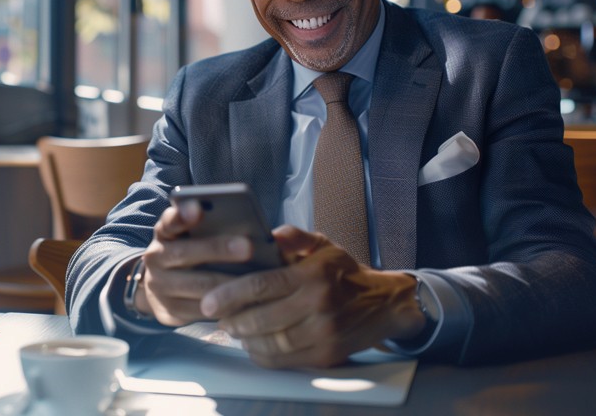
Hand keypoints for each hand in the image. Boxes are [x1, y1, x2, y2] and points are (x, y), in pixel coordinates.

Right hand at [132, 203, 254, 326]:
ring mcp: (159, 286)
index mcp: (164, 233)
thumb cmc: (191, 251)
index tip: (198, 208)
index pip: (169, 221)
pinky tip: (247, 300)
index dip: (182, 215)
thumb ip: (208, 226)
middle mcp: (156, 257)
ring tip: (255, 278)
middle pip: (185, 253)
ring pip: (196, 286)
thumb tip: (244, 221)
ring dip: (227, 283)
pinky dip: (225, 306)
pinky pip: (201, 310)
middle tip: (248, 247)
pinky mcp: (168, 311)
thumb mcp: (192, 235)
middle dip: (218, 249)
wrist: (162, 286)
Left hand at [200, 226, 425, 367]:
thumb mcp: (325, 246)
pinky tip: (253, 346)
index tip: (209, 302)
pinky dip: (264, 356)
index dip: (230, 295)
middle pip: (262, 318)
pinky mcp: (327, 355)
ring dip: (246, 340)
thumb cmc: (346, 273)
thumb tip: (272, 233)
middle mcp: (319, 304)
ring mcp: (324, 332)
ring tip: (234, 330)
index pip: (262, 285)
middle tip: (218, 318)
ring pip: (272, 343)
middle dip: (233, 321)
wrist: (386, 304)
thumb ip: (295, 237)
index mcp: (313, 274)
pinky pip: (286, 360)